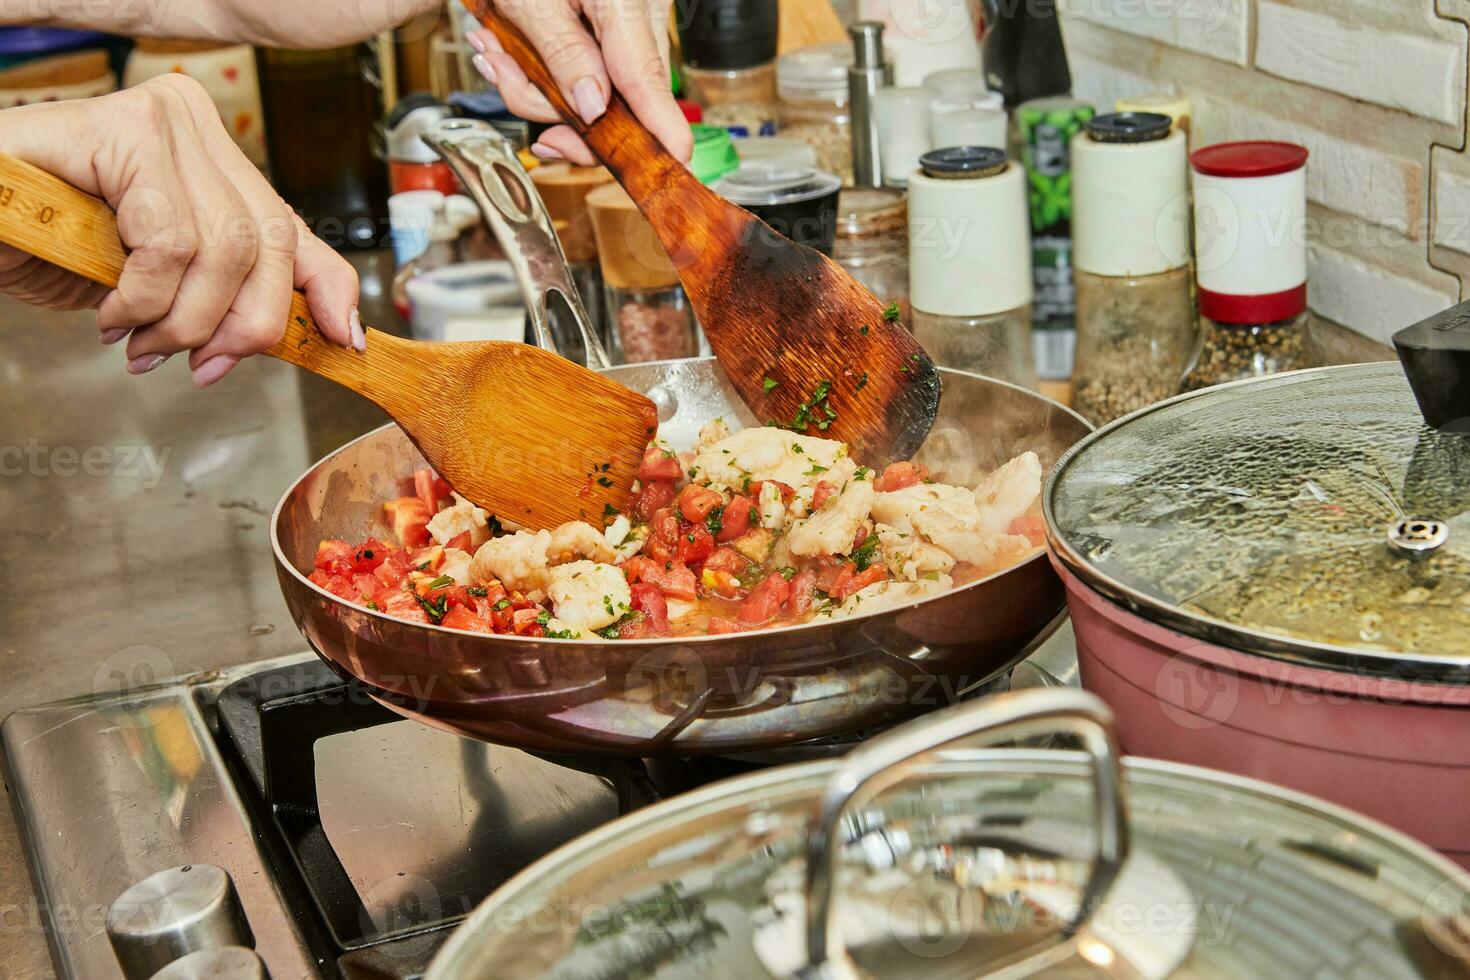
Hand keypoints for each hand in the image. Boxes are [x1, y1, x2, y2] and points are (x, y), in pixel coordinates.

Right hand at [0, 74, 360, 385]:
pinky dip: (144, 298)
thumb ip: (226, 291)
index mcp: (211, 151)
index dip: (328, 289)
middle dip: (244, 324)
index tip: (344, 341)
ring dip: (183, 321)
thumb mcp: (157, 279)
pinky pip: (168, 241)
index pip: (295, 227)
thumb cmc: (45, 243)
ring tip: (141, 342)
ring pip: (223, 248)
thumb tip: (318, 332)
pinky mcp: (119, 130)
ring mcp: (159, 120)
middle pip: (269, 243)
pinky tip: (113, 313)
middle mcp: (192, 124)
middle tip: (204, 365)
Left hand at [466, 0, 691, 166]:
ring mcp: (633, 23)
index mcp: (627, 4)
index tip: (674, 161)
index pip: (649, 81)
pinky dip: (545, 72)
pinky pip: (589, 73)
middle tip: (512, 91)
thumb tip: (592, 109)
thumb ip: (563, 54)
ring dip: (537, 88)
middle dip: (557, 110)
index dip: (661, 129)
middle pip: (621, 100)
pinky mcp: (618, 29)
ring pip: (598, 93)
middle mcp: (642, 16)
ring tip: (496, 52)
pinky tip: (509, 48)